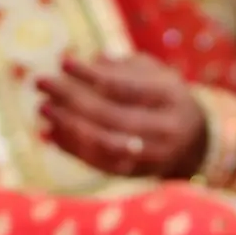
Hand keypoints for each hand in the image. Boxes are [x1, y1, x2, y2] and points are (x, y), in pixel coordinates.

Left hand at [36, 54, 206, 177]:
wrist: (194, 143)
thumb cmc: (165, 97)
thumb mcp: (155, 73)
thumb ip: (125, 66)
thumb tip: (93, 60)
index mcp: (169, 98)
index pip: (123, 87)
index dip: (90, 75)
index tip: (62, 62)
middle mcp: (162, 130)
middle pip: (108, 114)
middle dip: (70, 98)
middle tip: (41, 82)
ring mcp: (148, 156)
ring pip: (101, 142)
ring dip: (67, 125)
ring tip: (43, 107)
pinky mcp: (133, 173)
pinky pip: (96, 162)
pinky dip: (70, 147)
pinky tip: (49, 132)